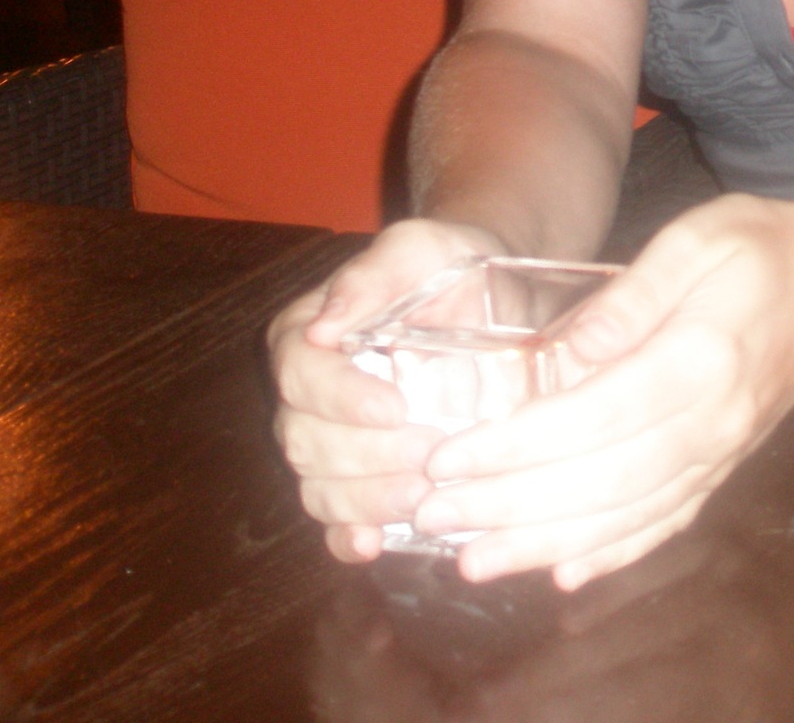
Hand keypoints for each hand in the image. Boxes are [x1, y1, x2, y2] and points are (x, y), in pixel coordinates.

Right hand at [271, 215, 507, 562]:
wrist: (492, 304)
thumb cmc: (450, 267)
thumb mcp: (420, 248)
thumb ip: (374, 275)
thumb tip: (323, 325)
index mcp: (304, 337)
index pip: (301, 374)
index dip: (341, 398)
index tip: (395, 407)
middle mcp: (305, 397)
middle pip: (306, 440)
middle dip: (365, 456)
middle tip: (428, 456)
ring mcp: (328, 444)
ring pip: (318, 487)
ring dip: (366, 501)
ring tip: (425, 497)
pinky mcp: (356, 481)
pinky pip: (334, 521)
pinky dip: (348, 538)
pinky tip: (377, 545)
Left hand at [412, 189, 793, 587]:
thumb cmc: (765, 244)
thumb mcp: (694, 239)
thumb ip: (626, 299)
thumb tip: (558, 354)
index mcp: (699, 359)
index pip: (590, 420)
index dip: (511, 448)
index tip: (447, 458)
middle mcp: (713, 422)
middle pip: (599, 483)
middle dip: (508, 507)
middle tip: (432, 516)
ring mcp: (722, 453)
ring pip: (626, 517)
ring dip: (545, 545)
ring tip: (474, 556)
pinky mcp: (725, 465)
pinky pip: (665, 522)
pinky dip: (612, 553)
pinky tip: (563, 570)